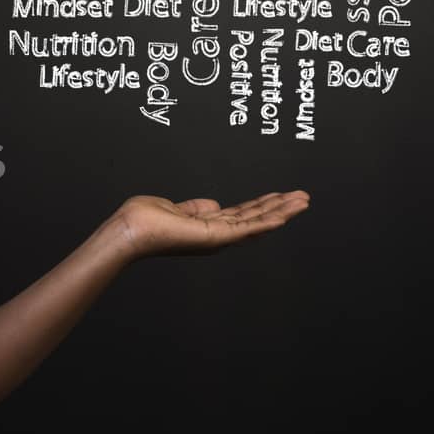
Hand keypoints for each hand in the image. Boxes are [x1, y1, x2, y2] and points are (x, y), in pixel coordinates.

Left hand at [113, 190, 309, 258]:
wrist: (130, 230)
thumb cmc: (142, 221)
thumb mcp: (175, 208)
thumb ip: (196, 208)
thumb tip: (214, 204)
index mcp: (207, 227)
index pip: (242, 215)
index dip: (262, 205)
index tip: (281, 196)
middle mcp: (216, 234)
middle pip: (255, 218)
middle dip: (280, 207)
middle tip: (303, 198)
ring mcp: (218, 237)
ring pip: (257, 223)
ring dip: (282, 212)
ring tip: (303, 201)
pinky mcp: (216, 237)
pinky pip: (248, 228)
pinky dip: (268, 221)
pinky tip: (285, 215)